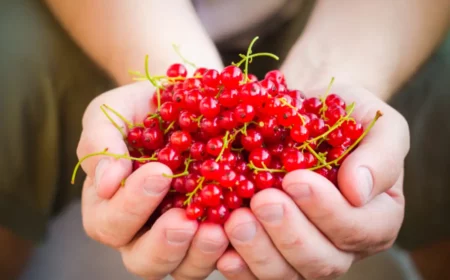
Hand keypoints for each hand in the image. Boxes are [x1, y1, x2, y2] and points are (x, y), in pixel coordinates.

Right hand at [77, 82, 228, 278]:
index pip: (109, 222)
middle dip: (163, 244)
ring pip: (182, 267)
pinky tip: (239, 227)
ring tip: (217, 231)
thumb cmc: (141, 109)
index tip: (160, 174)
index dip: (130, 206)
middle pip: (142, 260)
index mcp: (110, 205)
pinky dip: (230, 249)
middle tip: (185, 221)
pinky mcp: (212, 230)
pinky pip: (219, 255)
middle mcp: (142, 229)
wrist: (184, 102)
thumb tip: (105, 184)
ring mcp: (180, 234)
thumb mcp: (112, 113)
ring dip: (198, 255)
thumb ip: (100, 144)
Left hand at [216, 85, 409, 278]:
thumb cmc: (341, 116)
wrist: (303, 113)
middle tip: (262, 201)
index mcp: (375, 216)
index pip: (360, 229)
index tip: (295, 179)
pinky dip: (239, 265)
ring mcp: (304, 252)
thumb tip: (359, 190)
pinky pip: (256, 272)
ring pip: (287, 273)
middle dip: (289, 234)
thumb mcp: (375, 122)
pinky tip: (221, 247)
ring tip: (236, 221)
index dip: (328, 211)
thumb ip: (381, 155)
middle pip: (322, 261)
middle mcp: (342, 244)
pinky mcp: (271, 251)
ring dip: (259, 251)